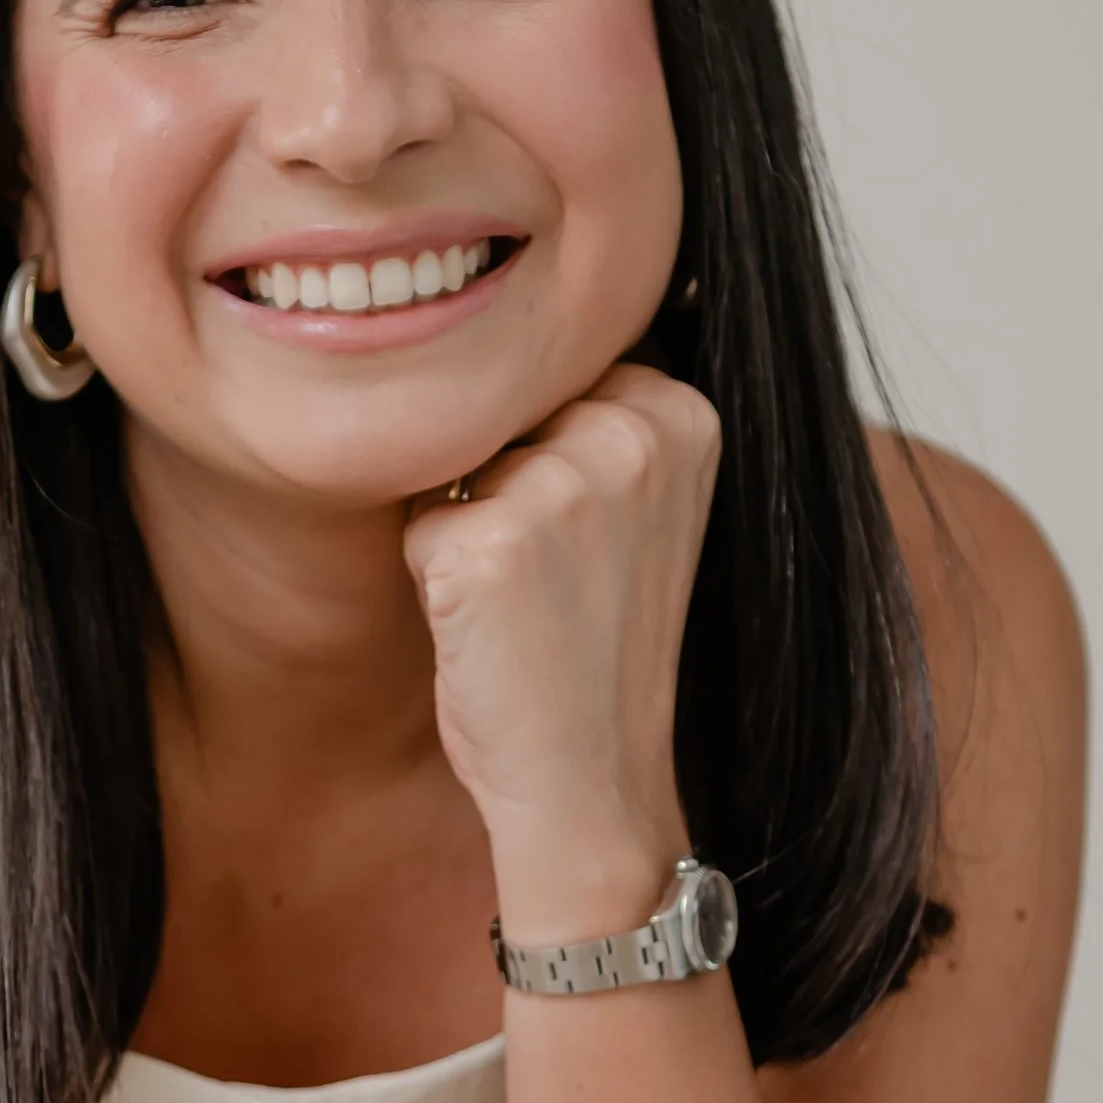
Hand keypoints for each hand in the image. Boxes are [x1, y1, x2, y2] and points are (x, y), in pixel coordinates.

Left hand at [401, 360, 720, 916]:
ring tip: (525, 605)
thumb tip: (502, 321)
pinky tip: (489, 628)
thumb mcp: (639, 508)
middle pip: (503, 409)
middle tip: (554, 584)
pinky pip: (417, 521)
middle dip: (502, 486)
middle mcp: (633, 434)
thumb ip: (604, 418)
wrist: (591, 782)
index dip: (550, 458)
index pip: (558, 374)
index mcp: (685, 413)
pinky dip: (432, 575)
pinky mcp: (490, 540)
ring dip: (464, 526)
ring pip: (457, 461)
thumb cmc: (599, 648)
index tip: (591, 543)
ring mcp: (563, 485)